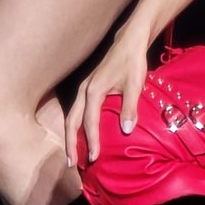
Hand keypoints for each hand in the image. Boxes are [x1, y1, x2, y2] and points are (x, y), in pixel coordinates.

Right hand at [64, 28, 149, 167]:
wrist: (130, 40)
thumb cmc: (133, 61)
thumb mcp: (134, 84)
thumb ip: (129, 107)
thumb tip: (126, 131)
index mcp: (93, 91)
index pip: (90, 122)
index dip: (91, 141)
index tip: (94, 158)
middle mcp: (84, 90)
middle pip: (71, 121)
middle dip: (70, 143)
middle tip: (71, 163)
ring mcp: (84, 88)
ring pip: (71, 116)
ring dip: (71, 135)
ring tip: (72, 154)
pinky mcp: (87, 87)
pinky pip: (77, 110)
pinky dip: (75, 125)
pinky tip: (81, 135)